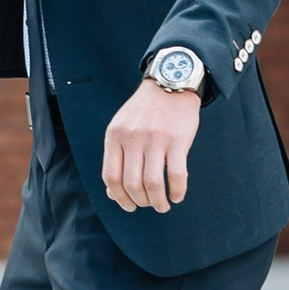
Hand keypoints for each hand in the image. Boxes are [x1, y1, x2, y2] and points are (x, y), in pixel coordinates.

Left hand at [102, 80, 200, 215]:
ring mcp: (155, 139)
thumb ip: (116, 156)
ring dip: (158, 202)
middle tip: (149, 205)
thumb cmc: (145, 111)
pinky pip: (176, 175)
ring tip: (162, 206)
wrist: (170, 83)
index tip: (129, 205)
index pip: (111, 177)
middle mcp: (133, 138)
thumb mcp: (121, 127)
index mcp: (115, 136)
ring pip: (152, 184)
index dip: (119, 197)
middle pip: (131, 184)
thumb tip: (112, 193)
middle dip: (140, 202)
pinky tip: (177, 196)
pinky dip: (177, 191)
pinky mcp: (177, 140)